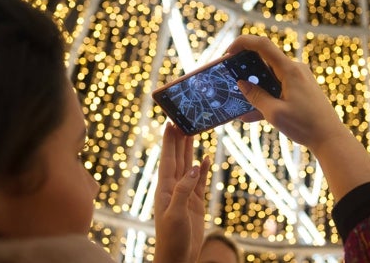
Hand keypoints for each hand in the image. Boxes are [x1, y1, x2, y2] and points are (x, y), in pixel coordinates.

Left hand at [154, 123, 209, 262]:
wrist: (177, 259)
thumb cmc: (171, 240)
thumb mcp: (175, 214)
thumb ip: (184, 190)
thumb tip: (193, 167)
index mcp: (165, 189)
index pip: (167, 159)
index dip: (169, 141)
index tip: (170, 123)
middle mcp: (174, 188)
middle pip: (177, 158)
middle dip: (179, 139)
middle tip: (183, 120)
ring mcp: (185, 194)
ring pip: (188, 166)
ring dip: (190, 149)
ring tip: (193, 132)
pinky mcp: (195, 202)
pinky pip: (199, 181)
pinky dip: (202, 169)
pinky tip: (204, 158)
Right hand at [227, 35, 369, 200]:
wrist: (330, 138)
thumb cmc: (305, 125)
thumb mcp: (275, 112)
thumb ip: (256, 96)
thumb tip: (241, 84)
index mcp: (289, 70)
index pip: (263, 45)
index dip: (243, 43)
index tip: (228, 53)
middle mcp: (294, 70)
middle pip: (264, 61)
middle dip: (245, 69)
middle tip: (230, 79)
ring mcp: (298, 80)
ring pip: (269, 77)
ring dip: (254, 88)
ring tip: (238, 102)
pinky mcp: (299, 90)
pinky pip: (276, 89)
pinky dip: (264, 98)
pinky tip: (249, 116)